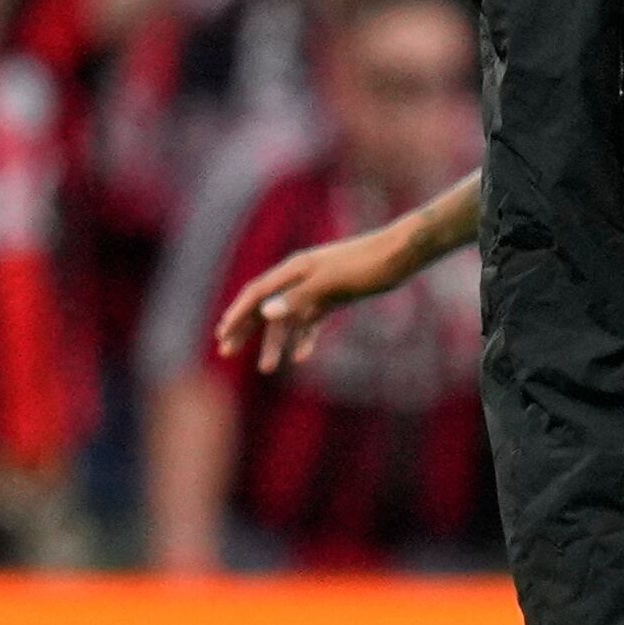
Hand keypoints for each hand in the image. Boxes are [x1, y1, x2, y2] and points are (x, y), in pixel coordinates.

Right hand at [214, 227, 412, 372]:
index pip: (257, 293)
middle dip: (245, 329)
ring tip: (266, 369)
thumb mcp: (332, 284)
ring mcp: (317, 287)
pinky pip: (311, 320)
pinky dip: (303, 337)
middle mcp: (301, 277)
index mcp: (296, 269)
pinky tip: (301, 357)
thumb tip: (265, 312)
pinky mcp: (334, 296)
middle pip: (265, 305)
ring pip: (288, 318)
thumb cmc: (367, 266)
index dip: (237, 314)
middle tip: (226, 352)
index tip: (222, 336)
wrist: (401, 255)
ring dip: (276, 342)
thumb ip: (298, 298)